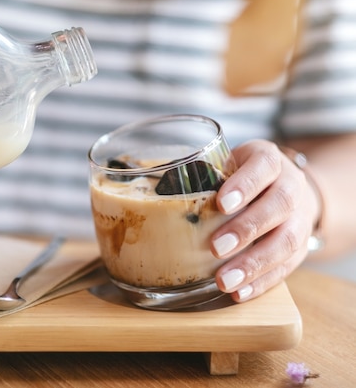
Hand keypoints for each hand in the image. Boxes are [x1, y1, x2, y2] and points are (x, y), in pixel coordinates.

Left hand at [211, 139, 318, 301]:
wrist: (284, 186)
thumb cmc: (241, 175)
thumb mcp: (226, 163)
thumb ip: (201, 174)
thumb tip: (153, 190)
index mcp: (269, 160)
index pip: (264, 166)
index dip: (246, 185)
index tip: (222, 203)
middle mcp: (292, 186)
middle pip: (280, 205)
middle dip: (247, 229)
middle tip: (216, 247)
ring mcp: (301, 217)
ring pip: (287, 241)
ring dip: (254, 264)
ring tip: (224, 280)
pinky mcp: (300, 247)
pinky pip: (287, 267)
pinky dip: (262, 282)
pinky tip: (239, 293)